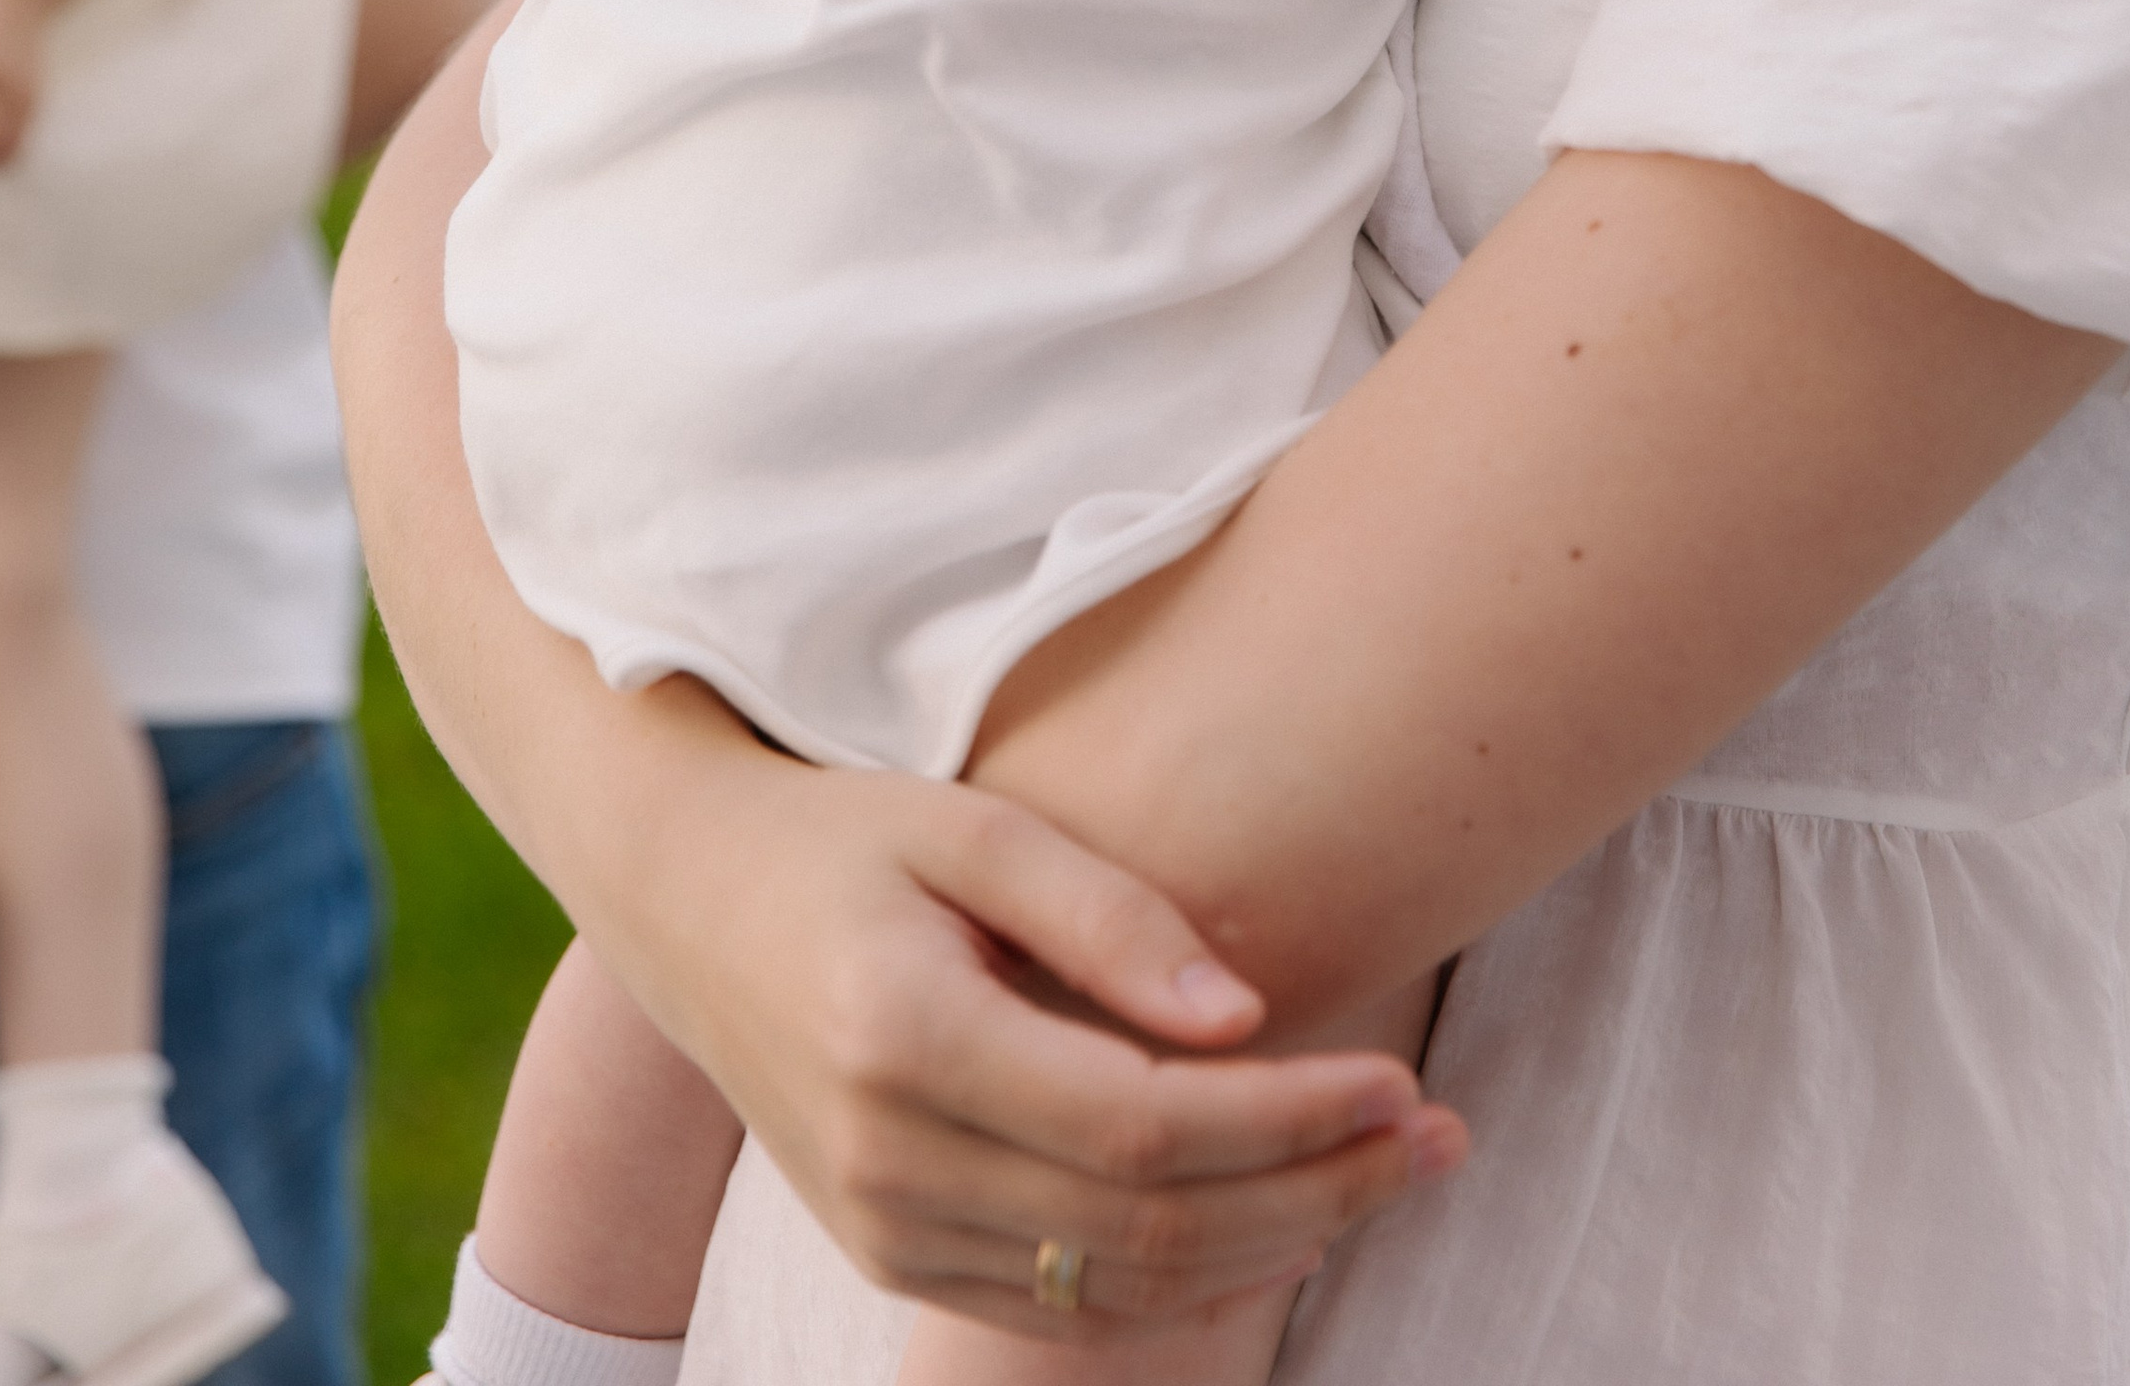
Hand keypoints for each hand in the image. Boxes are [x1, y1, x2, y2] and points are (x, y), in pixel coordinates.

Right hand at [583, 707, 1463, 1346]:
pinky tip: (1277, 1217)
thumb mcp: (967, 825)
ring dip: (1273, 1242)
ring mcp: (880, 1226)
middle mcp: (889, 1162)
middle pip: (1149, 1226)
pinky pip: (1060, 1304)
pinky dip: (1183, 1280)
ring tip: (1391, 1169)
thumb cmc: (843, 834)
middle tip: (1442, 1133)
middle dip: (1317, 1190)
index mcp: (907, 1041)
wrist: (688, 899)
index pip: (1145, 1128)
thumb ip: (1104, 913)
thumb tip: (1241, 1018)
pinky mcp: (886, 1252)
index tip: (1406, 1079)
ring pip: (1115, 1285)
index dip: (1290, 1122)